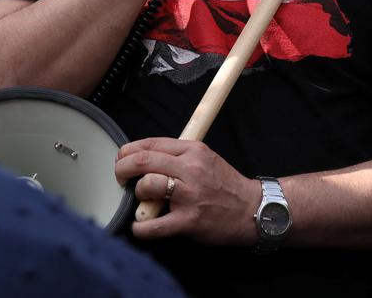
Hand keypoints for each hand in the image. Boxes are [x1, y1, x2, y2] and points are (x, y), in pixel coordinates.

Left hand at [115, 138, 257, 245]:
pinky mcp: (189, 220)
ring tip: (141, 202)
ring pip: (148, 186)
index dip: (129, 151)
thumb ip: (178, 156)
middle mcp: (190, 169)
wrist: (252, 209)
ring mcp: (189, 195)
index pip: (151, 144)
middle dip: (122, 169)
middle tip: (119, 178)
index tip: (121, 159)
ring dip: (137, 194)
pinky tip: (140, 227)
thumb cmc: (225, 185)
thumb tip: (145, 159)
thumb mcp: (205, 158)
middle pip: (143, 161)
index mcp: (193, 150)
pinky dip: (141, 227)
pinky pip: (155, 225)